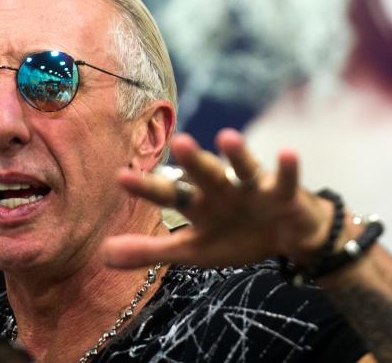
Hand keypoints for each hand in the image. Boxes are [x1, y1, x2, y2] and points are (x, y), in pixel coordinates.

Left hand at [102, 128, 333, 269]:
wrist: (286, 236)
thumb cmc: (235, 236)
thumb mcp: (192, 250)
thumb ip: (150, 251)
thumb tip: (102, 254)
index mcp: (199, 204)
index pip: (169, 194)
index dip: (148, 188)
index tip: (122, 177)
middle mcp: (223, 189)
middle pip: (206, 175)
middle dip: (195, 162)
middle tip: (181, 143)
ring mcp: (254, 188)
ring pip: (244, 169)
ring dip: (238, 154)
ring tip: (227, 138)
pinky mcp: (284, 193)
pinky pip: (287, 180)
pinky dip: (288, 168)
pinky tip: (288, 153)